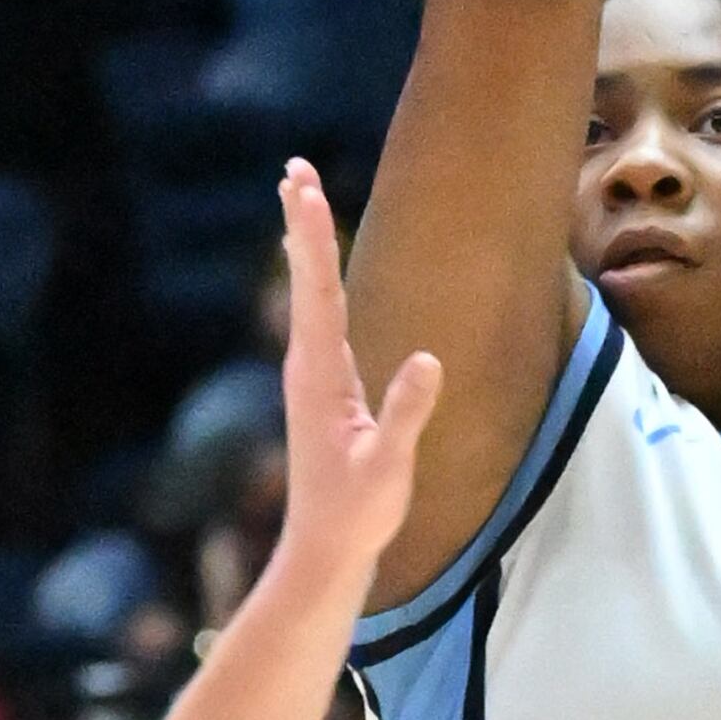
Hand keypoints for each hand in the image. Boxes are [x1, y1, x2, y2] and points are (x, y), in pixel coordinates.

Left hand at [268, 162, 439, 600]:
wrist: (324, 550)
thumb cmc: (358, 513)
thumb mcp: (389, 466)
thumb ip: (407, 414)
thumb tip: (429, 360)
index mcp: (321, 376)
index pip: (317, 292)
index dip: (312, 239)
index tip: (304, 190)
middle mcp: (307, 367)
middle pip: (305, 280)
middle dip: (301, 223)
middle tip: (291, 168)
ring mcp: (310, 377)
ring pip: (307, 295)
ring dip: (305, 244)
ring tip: (297, 198)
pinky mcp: (320, 389)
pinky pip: (315, 317)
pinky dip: (314, 281)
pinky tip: (313, 272)